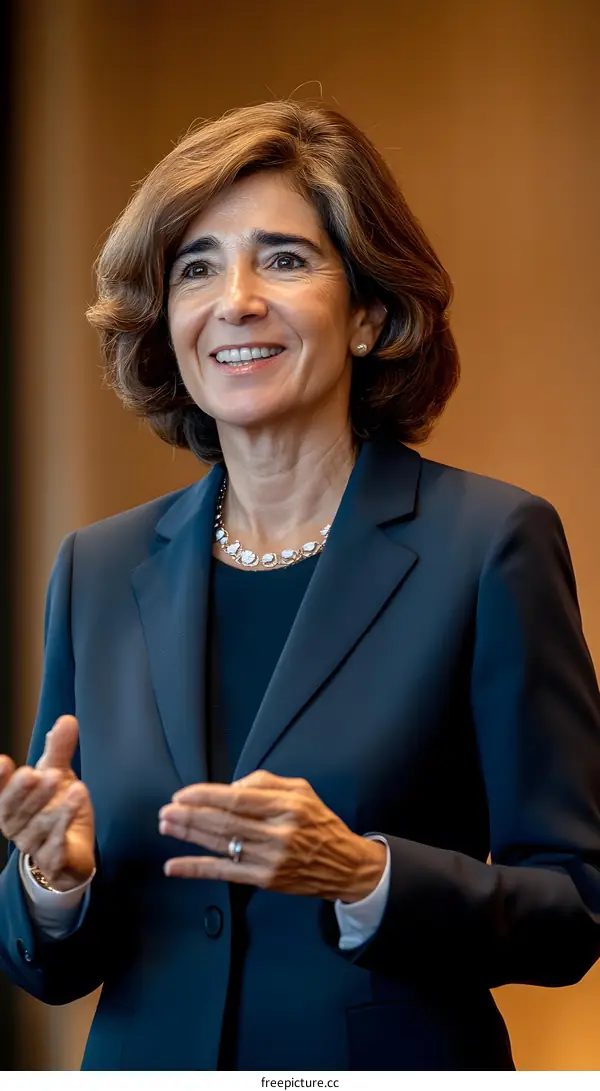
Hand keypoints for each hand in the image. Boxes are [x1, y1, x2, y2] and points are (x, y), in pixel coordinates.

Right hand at [0, 715, 95, 891]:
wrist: (72, 851)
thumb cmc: (55, 808)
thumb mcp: (57, 775)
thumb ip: (59, 750)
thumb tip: (68, 719)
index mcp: (11, 805)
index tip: (4, 761)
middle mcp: (17, 827)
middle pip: (15, 811)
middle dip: (25, 793)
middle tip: (38, 774)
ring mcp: (34, 846)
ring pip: (38, 829)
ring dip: (54, 809)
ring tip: (75, 788)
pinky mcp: (53, 861)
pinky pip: (55, 849)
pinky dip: (64, 830)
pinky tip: (76, 811)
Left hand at [159, 770, 386, 902]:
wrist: (344, 866)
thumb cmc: (320, 824)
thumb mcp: (301, 790)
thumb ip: (266, 782)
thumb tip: (232, 787)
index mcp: (287, 807)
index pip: (238, 799)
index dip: (206, 796)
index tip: (183, 794)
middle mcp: (278, 833)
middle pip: (225, 822)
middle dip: (190, 816)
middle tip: (167, 810)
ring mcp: (270, 859)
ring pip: (221, 845)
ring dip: (189, 836)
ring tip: (167, 826)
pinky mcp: (264, 880)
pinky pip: (223, 873)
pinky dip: (196, 869)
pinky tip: (174, 866)